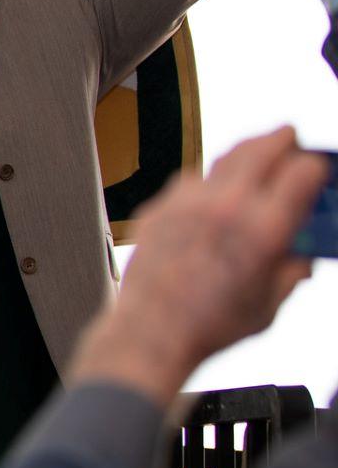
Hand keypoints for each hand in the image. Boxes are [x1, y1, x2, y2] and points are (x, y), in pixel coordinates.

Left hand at [69, 126, 325, 407]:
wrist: (151, 331)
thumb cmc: (209, 325)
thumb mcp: (269, 304)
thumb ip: (291, 271)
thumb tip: (302, 256)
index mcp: (264, 229)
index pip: (302, 171)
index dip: (314, 166)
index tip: (315, 169)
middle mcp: (226, 207)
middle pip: (260, 148)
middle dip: (280, 138)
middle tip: (288, 135)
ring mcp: (187, 204)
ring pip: (220, 160)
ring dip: (242, 153)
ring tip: (254, 156)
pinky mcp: (158, 209)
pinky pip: (188, 181)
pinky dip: (207, 180)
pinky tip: (212, 191)